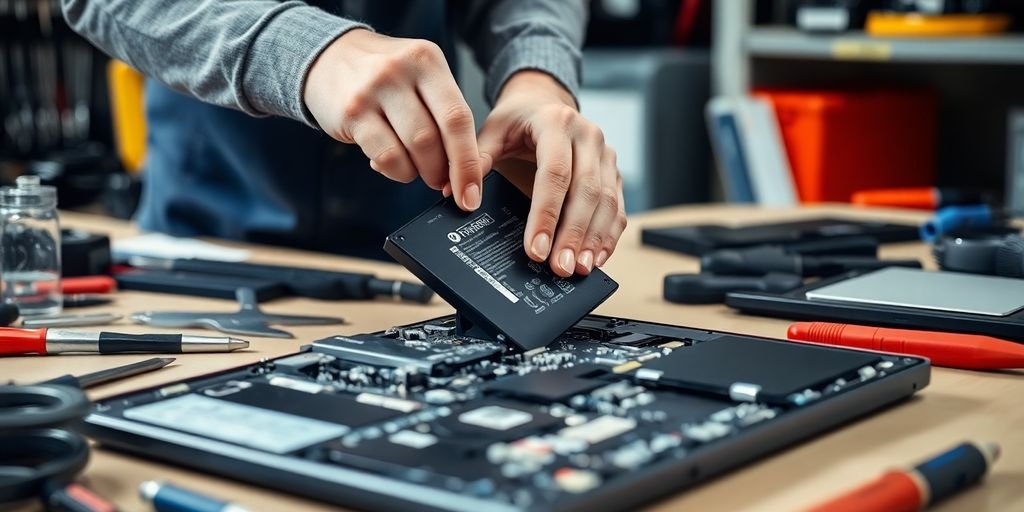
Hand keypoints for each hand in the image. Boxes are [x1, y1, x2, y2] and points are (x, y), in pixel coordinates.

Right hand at [303, 29, 482, 210]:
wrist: (329, 57)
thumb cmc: (385, 76)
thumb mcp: (421, 77)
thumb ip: (444, 114)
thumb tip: (465, 171)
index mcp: (428, 61)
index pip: (459, 118)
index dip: (469, 162)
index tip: (472, 193)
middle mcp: (402, 71)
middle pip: (436, 137)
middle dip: (444, 171)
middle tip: (442, 182)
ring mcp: (373, 90)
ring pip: (412, 150)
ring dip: (420, 172)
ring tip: (415, 168)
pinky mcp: (352, 113)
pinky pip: (384, 157)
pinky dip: (395, 170)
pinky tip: (392, 163)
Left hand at [476, 71, 626, 276]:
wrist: (543, 103)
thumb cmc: (517, 121)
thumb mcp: (493, 131)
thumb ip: (477, 160)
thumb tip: (459, 196)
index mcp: (556, 122)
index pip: (555, 173)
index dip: (546, 214)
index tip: (535, 248)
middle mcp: (588, 136)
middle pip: (586, 191)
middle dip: (573, 234)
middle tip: (560, 267)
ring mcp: (605, 155)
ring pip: (606, 202)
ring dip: (594, 239)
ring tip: (579, 269)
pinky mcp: (613, 173)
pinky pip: (617, 207)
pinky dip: (608, 235)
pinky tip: (597, 257)